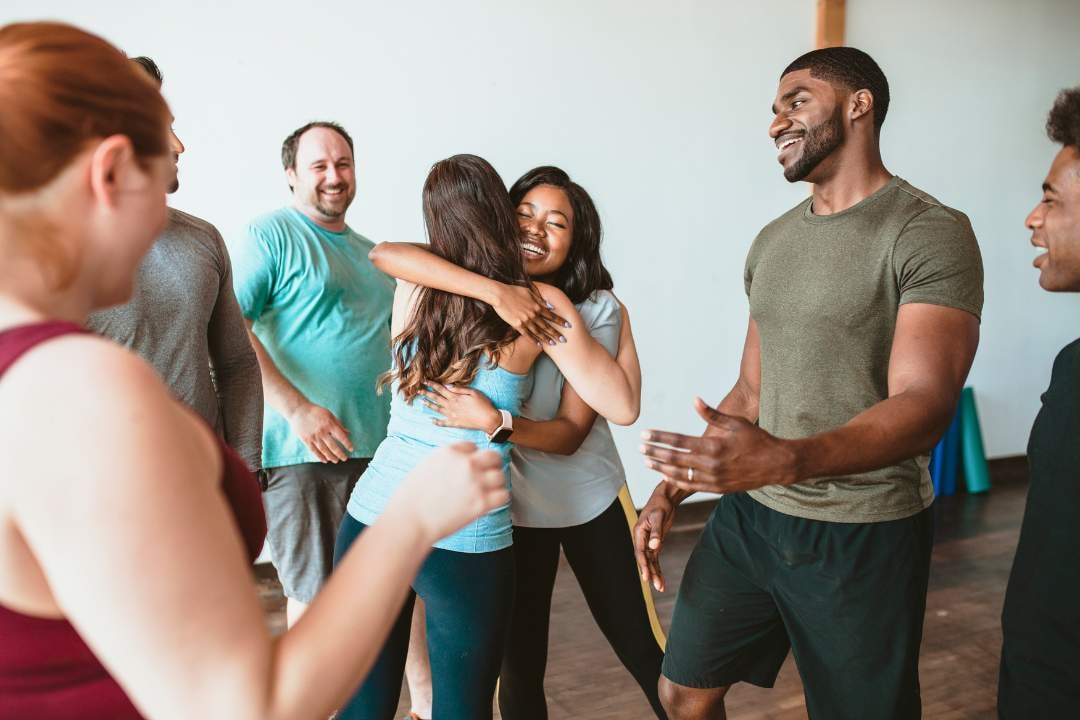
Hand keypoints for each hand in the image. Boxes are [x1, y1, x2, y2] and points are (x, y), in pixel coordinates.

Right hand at [287, 402, 353, 462]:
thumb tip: (348, 432)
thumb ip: (339, 424)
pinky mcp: (306, 440)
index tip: (351, 449)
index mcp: (329, 424)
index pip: (341, 436)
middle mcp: (322, 432)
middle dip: (340, 454)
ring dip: (331, 457)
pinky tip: (324, 460)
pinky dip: (320, 457)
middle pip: (333, 446)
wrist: (298, 411)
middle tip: (345, 458)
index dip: (347, 444)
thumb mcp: (329, 414)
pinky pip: (314, 451)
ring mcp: (314, 437)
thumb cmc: (315, 411)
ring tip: (336, 461)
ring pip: (324, 450)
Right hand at [391, 442, 509, 542]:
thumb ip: (446, 461)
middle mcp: (466, 463)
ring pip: (500, 476)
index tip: (469, 468)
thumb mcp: (425, 467)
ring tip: (486, 492)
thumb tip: (458, 464)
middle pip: (493, 456)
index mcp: (450, 452)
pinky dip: (498, 499)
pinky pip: (503, 495)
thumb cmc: (411, 499)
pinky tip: (489, 503)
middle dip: (490, 466)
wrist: (409, 521)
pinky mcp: (482, 503)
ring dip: (495, 484)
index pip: (472, 447)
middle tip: (486, 476)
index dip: (471, 458)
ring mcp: (476, 482)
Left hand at [419, 384, 501, 432]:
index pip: (441, 389)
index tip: (424, 381)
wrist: (488, 419)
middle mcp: (451, 406)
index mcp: (456, 397)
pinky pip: (443, 423)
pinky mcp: (455, 423)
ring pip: (437, 409)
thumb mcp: (474, 392)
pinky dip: (436, 422)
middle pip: (436, 398)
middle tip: (418, 391)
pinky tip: (431, 420)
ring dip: (429, 405)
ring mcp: (452, 415)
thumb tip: (448, 386)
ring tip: (422, 402)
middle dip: (427, 393)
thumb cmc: (483, 404)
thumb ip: (460, 389)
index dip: (432, 384)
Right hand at [491, 283, 569, 345]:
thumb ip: (540, 299)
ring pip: (538, 332)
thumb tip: (550, 305)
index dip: (560, 321)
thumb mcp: (529, 292)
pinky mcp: (517, 325)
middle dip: (556, 333)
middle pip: (547, 326)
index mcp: (537, 306)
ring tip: (554, 344)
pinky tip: (539, 344)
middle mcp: (533, 314)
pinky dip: (534, 340)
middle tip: (564, 340)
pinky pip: (527, 334)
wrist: (500, 294)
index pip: (551, 315)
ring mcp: (525, 320)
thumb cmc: (514, 290)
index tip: (568, 325)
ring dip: (547, 338)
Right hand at [633, 489, 676, 591]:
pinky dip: (658, 569)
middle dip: (650, 573)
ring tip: (661, 587)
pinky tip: (661, 579)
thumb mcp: (659, 516)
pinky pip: (655, 559)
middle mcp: (641, 539)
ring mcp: (648, 542)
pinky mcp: (655, 543)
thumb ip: (656, 532)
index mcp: (639, 533)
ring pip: (650, 561)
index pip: (640, 552)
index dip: (643, 565)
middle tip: (656, 586)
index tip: (646, 576)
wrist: (665, 499)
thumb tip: (654, 547)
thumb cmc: (660, 505)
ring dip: (655, 574)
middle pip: (644, 559)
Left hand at [640, 397, 798, 492]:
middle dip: (655, 452)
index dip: (659, 437)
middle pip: (674, 458)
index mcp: (713, 446)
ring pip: (680, 474)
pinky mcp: (717, 488)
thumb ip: (712, 414)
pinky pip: (692, 485)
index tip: (645, 434)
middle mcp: (711, 464)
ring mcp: (713, 479)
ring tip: (647, 460)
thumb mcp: (735, 423)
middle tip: (639, 447)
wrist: (776, 465)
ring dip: (661, 467)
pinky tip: (665, 474)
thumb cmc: (757, 440)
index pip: (678, 441)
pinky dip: (677, 480)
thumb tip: (694, 400)